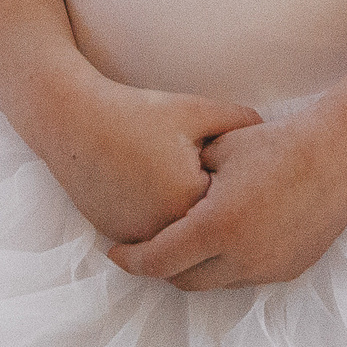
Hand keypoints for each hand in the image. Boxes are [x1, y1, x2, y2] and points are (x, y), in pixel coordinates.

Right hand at [37, 80, 260, 245]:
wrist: (74, 122)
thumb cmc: (138, 113)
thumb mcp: (196, 110)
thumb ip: (240, 121)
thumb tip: (272, 133)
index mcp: (193, 200)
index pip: (233, 201)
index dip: (238, 181)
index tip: (242, 167)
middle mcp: (167, 229)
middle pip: (208, 223)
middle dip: (217, 205)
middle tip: (216, 181)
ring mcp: (140, 237)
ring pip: (179, 232)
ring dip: (188, 217)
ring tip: (186, 184)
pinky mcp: (119, 236)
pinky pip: (153, 233)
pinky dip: (161, 219)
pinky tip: (157, 188)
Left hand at [107, 106, 346, 291]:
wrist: (341, 153)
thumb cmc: (276, 143)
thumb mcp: (219, 151)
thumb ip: (185, 178)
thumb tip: (158, 195)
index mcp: (218, 227)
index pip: (158, 261)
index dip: (130, 260)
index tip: (114, 253)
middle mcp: (243, 257)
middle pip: (184, 281)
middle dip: (161, 268)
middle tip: (147, 247)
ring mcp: (269, 268)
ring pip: (217, 283)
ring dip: (197, 267)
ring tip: (187, 241)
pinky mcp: (290, 269)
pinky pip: (247, 276)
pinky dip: (228, 264)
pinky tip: (228, 238)